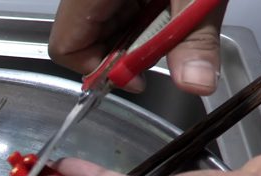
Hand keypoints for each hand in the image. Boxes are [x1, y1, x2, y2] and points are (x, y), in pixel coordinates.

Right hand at [48, 0, 228, 95]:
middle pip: (82, 40)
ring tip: (166, 22)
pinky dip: (140, 17)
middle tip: (158, 49)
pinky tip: (163, 9)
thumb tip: (194, 82)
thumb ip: (192, 38)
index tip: (135, 75)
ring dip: (134, 35)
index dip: (98, 69)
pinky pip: (114, 9)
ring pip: (100, 25)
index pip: (66, 48)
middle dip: (122, 53)